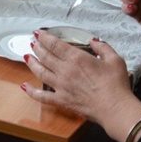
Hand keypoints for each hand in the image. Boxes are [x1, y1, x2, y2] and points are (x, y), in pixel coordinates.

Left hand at [22, 31, 140, 130]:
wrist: (115, 108)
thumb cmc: (116, 86)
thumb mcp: (114, 60)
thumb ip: (102, 48)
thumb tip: (94, 41)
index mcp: (76, 58)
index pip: (54, 44)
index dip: (44, 37)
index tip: (38, 33)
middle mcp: (65, 70)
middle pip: (44, 55)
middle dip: (37, 47)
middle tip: (33, 42)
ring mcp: (61, 86)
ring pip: (40, 71)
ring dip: (31, 63)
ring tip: (27, 56)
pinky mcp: (61, 100)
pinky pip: (42, 96)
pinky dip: (31, 91)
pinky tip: (24, 86)